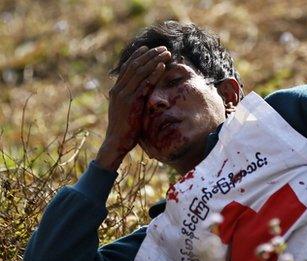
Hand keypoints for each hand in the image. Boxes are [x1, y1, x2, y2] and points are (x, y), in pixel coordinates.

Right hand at [95, 46, 170, 170]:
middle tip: (162, 48)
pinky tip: (162, 66)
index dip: (137, 56)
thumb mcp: (126, 111)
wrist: (116, 143)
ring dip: (154, 60)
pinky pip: (144, 84)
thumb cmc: (124, 130)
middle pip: (134, 66)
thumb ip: (131, 100)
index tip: (148, 48)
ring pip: (140, 72)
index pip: (127, 68)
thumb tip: (140, 96)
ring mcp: (124, 95)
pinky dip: (153, 74)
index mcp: (116, 90)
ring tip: (166, 53)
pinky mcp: (131, 102)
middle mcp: (118, 90)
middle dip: (149, 55)